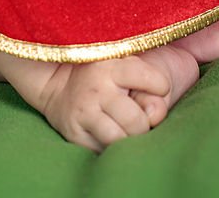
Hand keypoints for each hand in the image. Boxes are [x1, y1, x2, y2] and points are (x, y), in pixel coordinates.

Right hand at [39, 57, 170, 151]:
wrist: (57, 83)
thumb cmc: (103, 75)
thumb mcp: (124, 66)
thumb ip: (150, 84)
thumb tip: (156, 115)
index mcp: (112, 66)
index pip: (150, 79)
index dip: (161, 86)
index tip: (159, 87)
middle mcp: (96, 89)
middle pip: (136, 121)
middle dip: (143, 124)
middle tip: (138, 118)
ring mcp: (84, 113)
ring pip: (119, 140)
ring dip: (127, 139)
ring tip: (124, 130)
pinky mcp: (75, 134)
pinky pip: (102, 152)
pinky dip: (111, 149)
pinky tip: (108, 135)